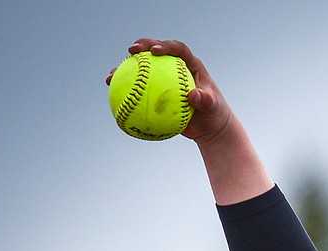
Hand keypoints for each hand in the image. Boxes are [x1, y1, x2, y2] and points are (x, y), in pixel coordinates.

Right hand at [108, 38, 272, 203]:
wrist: (210, 127)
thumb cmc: (215, 115)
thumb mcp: (213, 108)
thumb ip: (205, 100)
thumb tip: (193, 95)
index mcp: (191, 65)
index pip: (178, 49)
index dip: (166, 46)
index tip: (155, 51)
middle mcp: (176, 69)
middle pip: (156, 52)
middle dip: (142, 46)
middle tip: (131, 50)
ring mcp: (165, 80)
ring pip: (143, 70)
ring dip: (125, 70)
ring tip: (111, 75)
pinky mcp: (157, 92)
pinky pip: (140, 90)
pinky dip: (126, 92)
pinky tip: (113, 98)